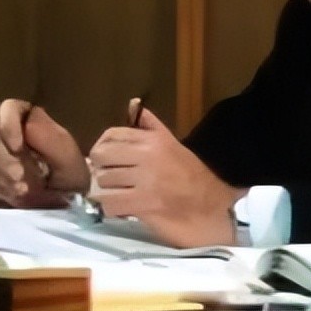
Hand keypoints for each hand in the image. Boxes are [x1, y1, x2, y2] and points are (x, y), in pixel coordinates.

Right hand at [0, 99, 88, 207]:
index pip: (9, 108)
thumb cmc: (69, 174)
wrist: (65, 202)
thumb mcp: (68, 156)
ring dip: (3, 181)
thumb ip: (49, 138)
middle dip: (6, 162)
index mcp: (27, 117)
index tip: (17, 148)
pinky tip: (14, 199)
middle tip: (24, 183)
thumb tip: (25, 126)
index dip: (8, 126)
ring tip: (27, 193)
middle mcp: (2, 131)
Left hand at [88, 105, 243, 247]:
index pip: (112, 135)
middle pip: (101, 157)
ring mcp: (145, 180)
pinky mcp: (144, 204)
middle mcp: (147, 156)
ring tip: (116, 192)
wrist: (209, 201)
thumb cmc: (189, 171)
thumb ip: (150, 124)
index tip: (106, 158)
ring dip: (106, 189)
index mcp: (152, 139)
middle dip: (101, 167)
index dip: (103, 147)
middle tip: (109, 176)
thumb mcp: (171, 142)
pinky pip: (110, 203)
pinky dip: (110, 207)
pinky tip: (119, 206)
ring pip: (103, 181)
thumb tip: (133, 103)